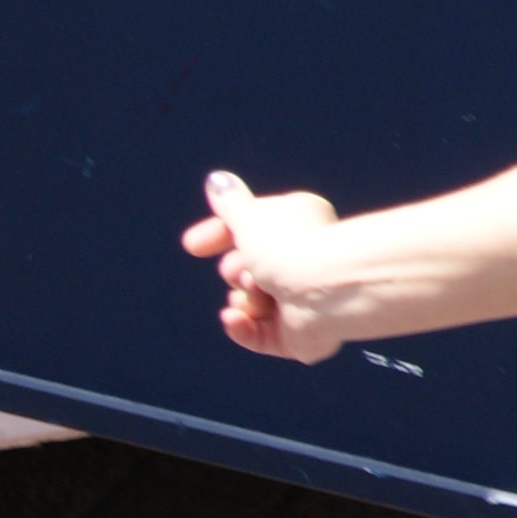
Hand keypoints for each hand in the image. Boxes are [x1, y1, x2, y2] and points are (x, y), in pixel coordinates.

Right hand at [182, 169, 344, 359]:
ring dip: (244, 299)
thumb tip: (218, 182)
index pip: (250, 229)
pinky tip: (235, 319)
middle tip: (247, 269)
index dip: (218, 236)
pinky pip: (257, 335)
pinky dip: (243, 328)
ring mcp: (302, 301)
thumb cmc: (289, 246)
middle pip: (245, 269)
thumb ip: (229, 203)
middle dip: (236, 272)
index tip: (192, 246)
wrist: (324, 289)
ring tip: (259, 292)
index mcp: (297, 222)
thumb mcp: (248, 217)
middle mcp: (302, 260)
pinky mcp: (298, 336)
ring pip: (249, 302)